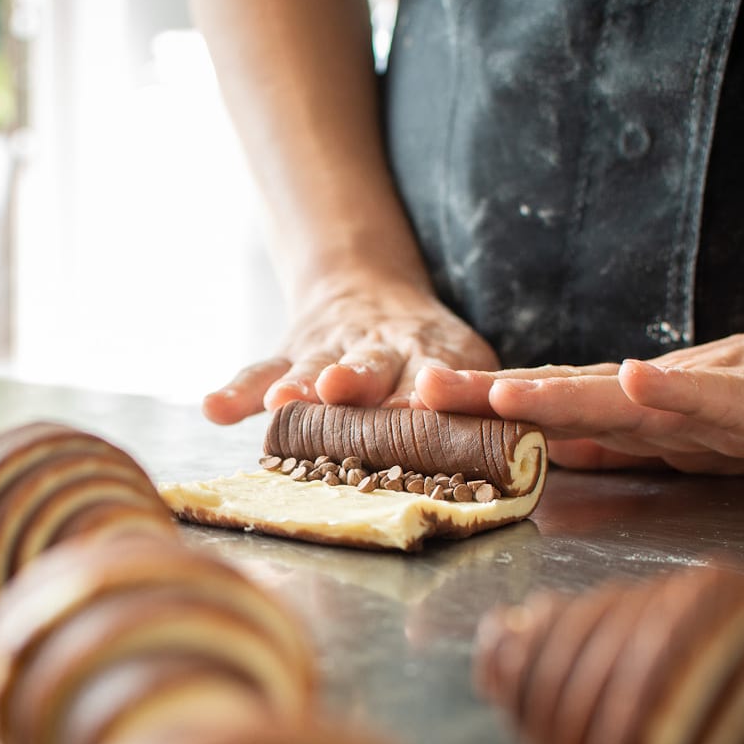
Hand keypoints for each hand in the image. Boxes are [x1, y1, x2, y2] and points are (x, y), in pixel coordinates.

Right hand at [203, 277, 498, 422]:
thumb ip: (482, 401)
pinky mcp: (290, 354)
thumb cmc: (425, 353)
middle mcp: (379, 350)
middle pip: (367, 365)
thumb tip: (530, 451)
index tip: (425, 401)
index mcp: (432, 355)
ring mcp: (330, 351)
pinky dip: (236, 392)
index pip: (431, 374)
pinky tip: (213, 408)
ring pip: (310, 367)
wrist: (367, 292)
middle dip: (354, 379)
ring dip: (296, 386)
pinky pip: (260, 371)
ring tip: (278, 404)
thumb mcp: (462, 359)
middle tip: (340, 391)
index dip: (427, 389)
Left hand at [413, 328, 743, 473]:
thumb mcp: (681, 436)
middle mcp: (663, 396)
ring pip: (628, 398)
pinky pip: (721, 402)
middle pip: (569, 394)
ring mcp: (712, 397)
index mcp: (640, 409)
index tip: (418, 406)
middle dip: (495, 395)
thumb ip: (618, 440)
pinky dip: (678, 391)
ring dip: (563, 394)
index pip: (552, 404)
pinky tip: (637, 380)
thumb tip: (551, 452)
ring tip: (503, 392)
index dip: (486, 405)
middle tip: (426, 391)